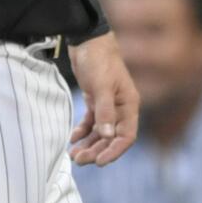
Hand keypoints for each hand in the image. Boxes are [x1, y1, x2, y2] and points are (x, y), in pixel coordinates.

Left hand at [66, 33, 138, 166]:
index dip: (114, 151)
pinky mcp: (95, 101)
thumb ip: (105, 111)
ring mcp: (108, 105)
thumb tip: (107, 136)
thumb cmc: (99, 60)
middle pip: (111, 138)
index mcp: (128, 105)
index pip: (127, 136)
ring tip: (73, 154)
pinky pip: (91, 123)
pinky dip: (82, 131)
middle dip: (97, 150)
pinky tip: (72, 138)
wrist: (87, 41)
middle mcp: (120, 108)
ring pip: (100, 133)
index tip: (99, 162)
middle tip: (78, 159)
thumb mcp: (102, 86)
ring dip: (88, 144)